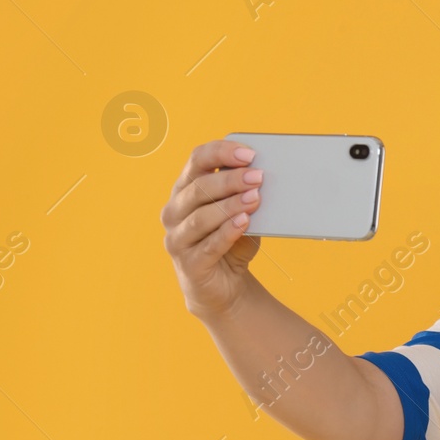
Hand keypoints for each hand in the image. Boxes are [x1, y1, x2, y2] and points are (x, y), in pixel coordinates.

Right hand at [160, 140, 264, 318]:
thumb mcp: (240, 214)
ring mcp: (177, 238)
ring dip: (230, 205)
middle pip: (199, 188)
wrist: (223, 286)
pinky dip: (227, 232)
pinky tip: (244, 223)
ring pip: (201, 216)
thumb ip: (246, 196)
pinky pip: (208, 245)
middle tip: (258, 176)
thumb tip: (264, 178)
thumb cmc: (231, 242)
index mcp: (185, 190)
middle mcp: (174, 211)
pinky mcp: (188, 263)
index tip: (249, 153)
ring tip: (255, 198)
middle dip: (231, 180)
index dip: (221, 153)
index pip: (197, 160)